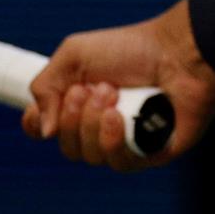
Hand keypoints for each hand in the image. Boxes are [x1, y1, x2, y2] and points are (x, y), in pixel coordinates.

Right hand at [22, 0, 214, 171]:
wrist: (177, 52)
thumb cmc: (131, 48)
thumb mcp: (74, 54)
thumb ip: (45, 86)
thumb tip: (43, 130)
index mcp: (79, 103)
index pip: (44, 130)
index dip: (37, 125)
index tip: (43, 109)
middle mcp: (99, 125)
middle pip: (67, 147)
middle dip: (73, 117)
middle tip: (93, 88)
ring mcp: (124, 141)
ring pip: (90, 157)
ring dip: (94, 124)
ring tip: (113, 94)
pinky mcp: (148, 153)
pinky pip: (119, 164)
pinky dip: (114, 140)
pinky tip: (121, 117)